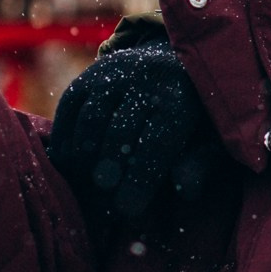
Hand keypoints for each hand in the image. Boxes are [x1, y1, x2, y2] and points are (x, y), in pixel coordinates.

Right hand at [49, 40, 229, 224]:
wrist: (169, 63)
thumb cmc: (189, 113)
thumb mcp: (205, 137)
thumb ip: (198, 164)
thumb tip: (187, 190)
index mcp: (180, 98)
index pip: (158, 143)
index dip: (141, 179)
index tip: (128, 209)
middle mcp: (146, 79)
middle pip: (120, 132)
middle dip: (110, 172)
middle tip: (104, 204)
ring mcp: (114, 72)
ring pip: (91, 120)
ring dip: (84, 159)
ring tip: (87, 186)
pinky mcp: (89, 74)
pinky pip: (69, 108)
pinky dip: (65, 139)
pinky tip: (70, 166)